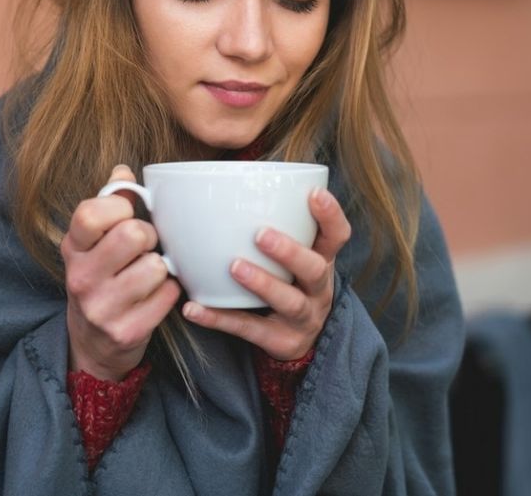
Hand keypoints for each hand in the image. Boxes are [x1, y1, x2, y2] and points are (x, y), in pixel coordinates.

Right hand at [62, 165, 180, 380]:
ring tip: (148, 275)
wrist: (92, 345)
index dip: (120, 207)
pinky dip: (169, 293)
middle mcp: (81, 278)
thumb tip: (124, 170)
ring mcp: (101, 308)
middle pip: (133, 234)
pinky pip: (169, 295)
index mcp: (73, 249)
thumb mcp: (93, 244)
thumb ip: (110, 204)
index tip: (126, 216)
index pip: (91, 213)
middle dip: (149, 236)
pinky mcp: (126, 332)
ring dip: (161, 268)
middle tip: (145, 247)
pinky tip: (154, 297)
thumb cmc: (101, 281)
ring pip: (156, 266)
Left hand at [181, 187, 350, 359]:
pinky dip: (219, 319)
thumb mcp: (297, 257)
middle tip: (261, 234)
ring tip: (234, 267)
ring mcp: (303, 318)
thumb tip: (224, 188)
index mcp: (323, 261)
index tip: (313, 194)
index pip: (337, 236)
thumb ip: (278, 227)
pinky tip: (194, 309)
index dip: (330, 215)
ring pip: (288, 302)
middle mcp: (318, 290)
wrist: (301, 340)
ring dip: (261, 283)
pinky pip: (248, 330)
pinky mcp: (281, 342)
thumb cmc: (289, 282)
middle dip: (290, 252)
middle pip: (314, 270)